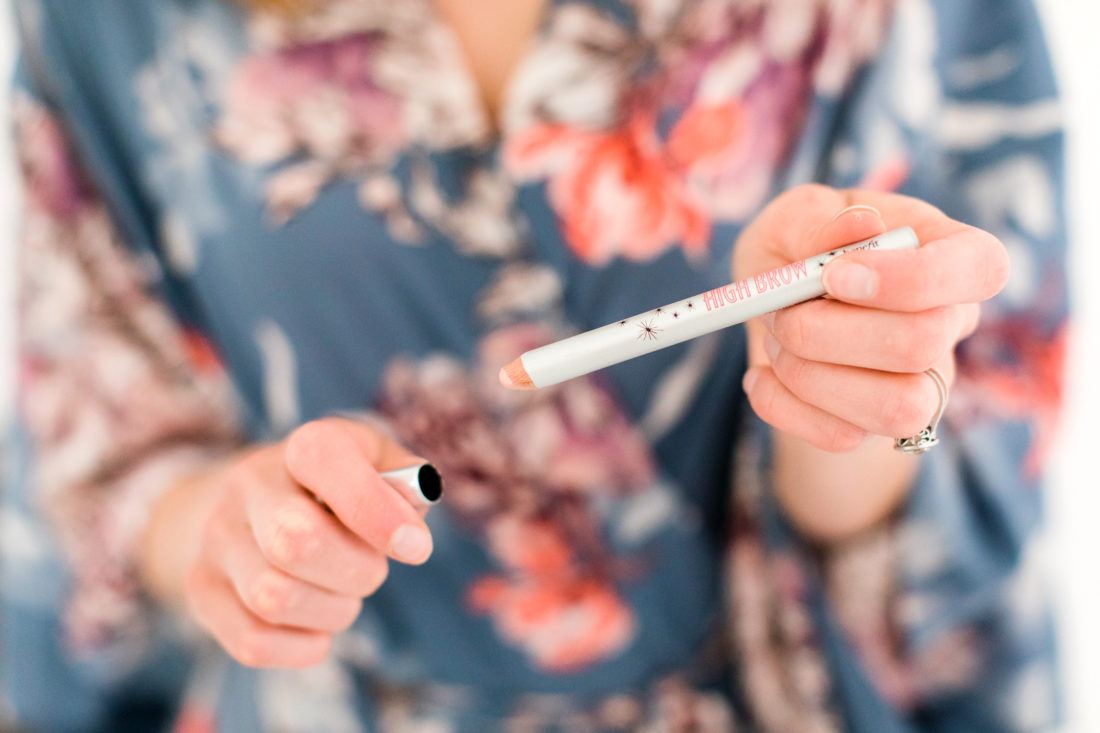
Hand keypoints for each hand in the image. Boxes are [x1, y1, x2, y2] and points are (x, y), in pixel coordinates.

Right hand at [181, 418, 432, 667]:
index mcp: (303, 446)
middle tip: (372, 569)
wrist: (261, 500)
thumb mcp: (379, 466)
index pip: (326, 463)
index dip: (376, 512)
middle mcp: (249, 483)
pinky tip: (317, 625)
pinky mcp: (202, 589)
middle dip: (356, 571)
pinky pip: (253, 642)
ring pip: (275, 599)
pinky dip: (302, 646)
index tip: (415, 547)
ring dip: (333, 611)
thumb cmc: (341, 488)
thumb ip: (407, 481)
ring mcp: (218, 537)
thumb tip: (414, 507)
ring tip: (342, 593)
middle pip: (295, 542)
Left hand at [735, 184, 1008, 451]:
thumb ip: (820, 220)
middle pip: (922, 345)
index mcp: (949, 251)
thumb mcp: (795, 215)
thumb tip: (861, 224)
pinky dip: (782, 405)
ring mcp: (922, 382)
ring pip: (897, 408)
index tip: (833, 275)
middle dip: (827, 330)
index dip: (913, 278)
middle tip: (782, 308)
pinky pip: (842, 437)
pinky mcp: (878, 425)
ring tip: (779, 340)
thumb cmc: (797, 245)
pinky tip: (762, 374)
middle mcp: (949, 322)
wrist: (771, 304)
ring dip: (809, 375)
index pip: (982, 268)